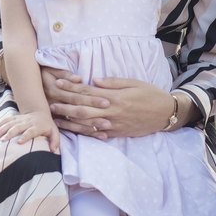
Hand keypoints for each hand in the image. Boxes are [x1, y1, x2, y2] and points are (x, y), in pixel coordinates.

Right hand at [0, 110, 59, 152]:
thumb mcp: (54, 133)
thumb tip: (53, 151)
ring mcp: (20, 119)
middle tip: (2, 141)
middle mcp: (28, 122)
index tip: (19, 142)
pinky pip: (6, 120)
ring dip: (2, 129)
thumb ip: (55, 142)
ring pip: (10, 123)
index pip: (31, 131)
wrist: (41, 113)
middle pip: (17, 126)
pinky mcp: (15, 118)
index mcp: (37, 126)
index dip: (25, 136)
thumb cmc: (48, 126)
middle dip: (9, 133)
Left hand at [48, 75, 173, 138]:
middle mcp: (111, 112)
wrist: (165, 114)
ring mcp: (113, 125)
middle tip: (50, 103)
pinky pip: (97, 135)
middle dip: (65, 105)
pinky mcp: (117, 133)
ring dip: (70, 121)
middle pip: (83, 109)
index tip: (59, 83)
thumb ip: (114, 82)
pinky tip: (73, 131)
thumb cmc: (150, 95)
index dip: (72, 87)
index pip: (88, 92)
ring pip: (87, 124)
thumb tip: (95, 80)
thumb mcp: (134, 83)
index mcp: (115, 97)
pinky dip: (84, 133)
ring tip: (56, 118)